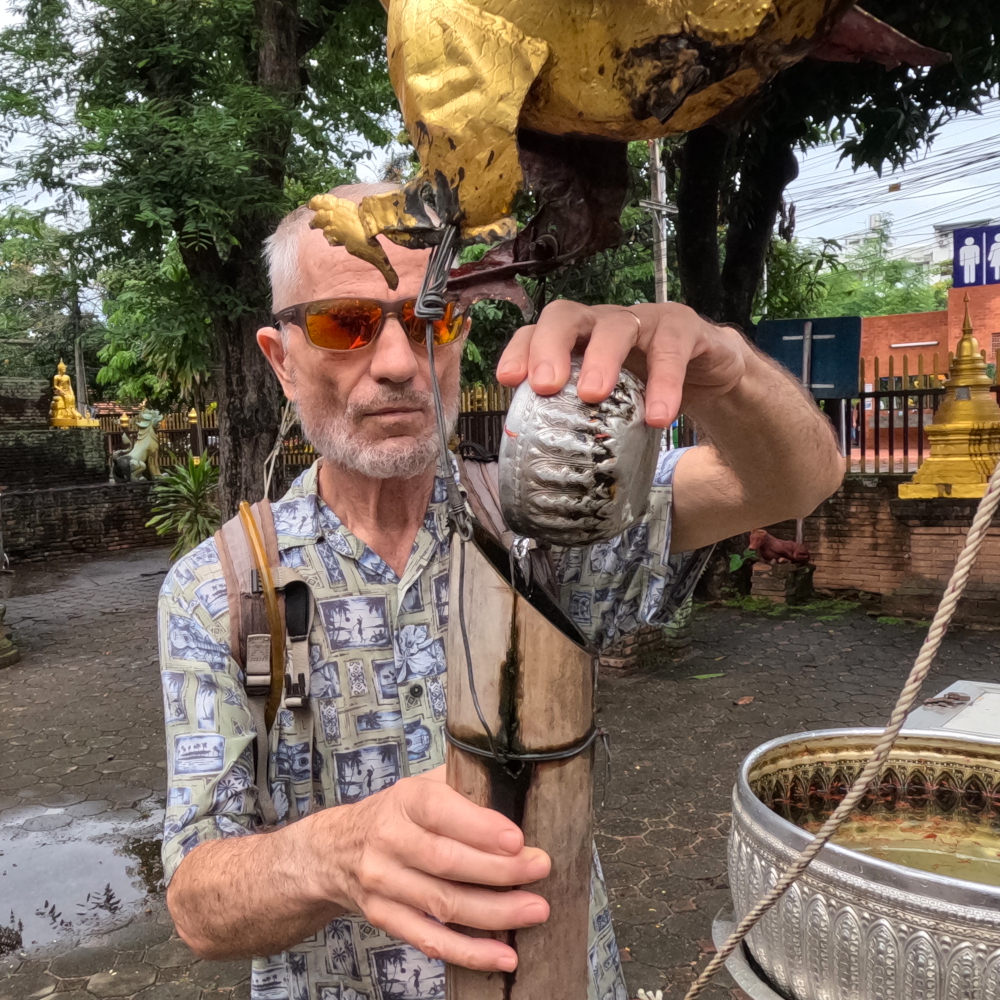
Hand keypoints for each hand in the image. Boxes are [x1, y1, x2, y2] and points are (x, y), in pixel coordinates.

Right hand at [294, 767, 549, 971]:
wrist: (336, 849)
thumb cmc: (399, 813)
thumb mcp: (424, 785)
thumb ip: (464, 787)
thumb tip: (521, 797)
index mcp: (405, 800)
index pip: (441, 812)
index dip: (480, 828)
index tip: (518, 839)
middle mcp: (389, 841)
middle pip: (447, 862)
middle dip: (500, 871)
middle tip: (540, 869)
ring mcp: (383, 883)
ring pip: (443, 904)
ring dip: (495, 912)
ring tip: (535, 909)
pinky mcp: (385, 918)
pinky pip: (430, 940)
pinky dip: (469, 952)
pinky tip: (504, 956)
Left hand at [495, 299, 749, 425]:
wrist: (713, 376)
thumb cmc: (649, 388)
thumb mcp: (609, 404)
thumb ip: (580, 421)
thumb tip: (543, 470)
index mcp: (578, 340)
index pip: (537, 331)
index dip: (520, 350)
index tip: (508, 379)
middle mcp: (604, 323)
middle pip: (567, 316)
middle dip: (550, 346)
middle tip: (545, 385)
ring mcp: (645, 321)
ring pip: (617, 326)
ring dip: (601, 359)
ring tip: (593, 396)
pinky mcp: (685, 329)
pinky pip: (672, 350)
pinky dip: (664, 382)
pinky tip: (658, 416)